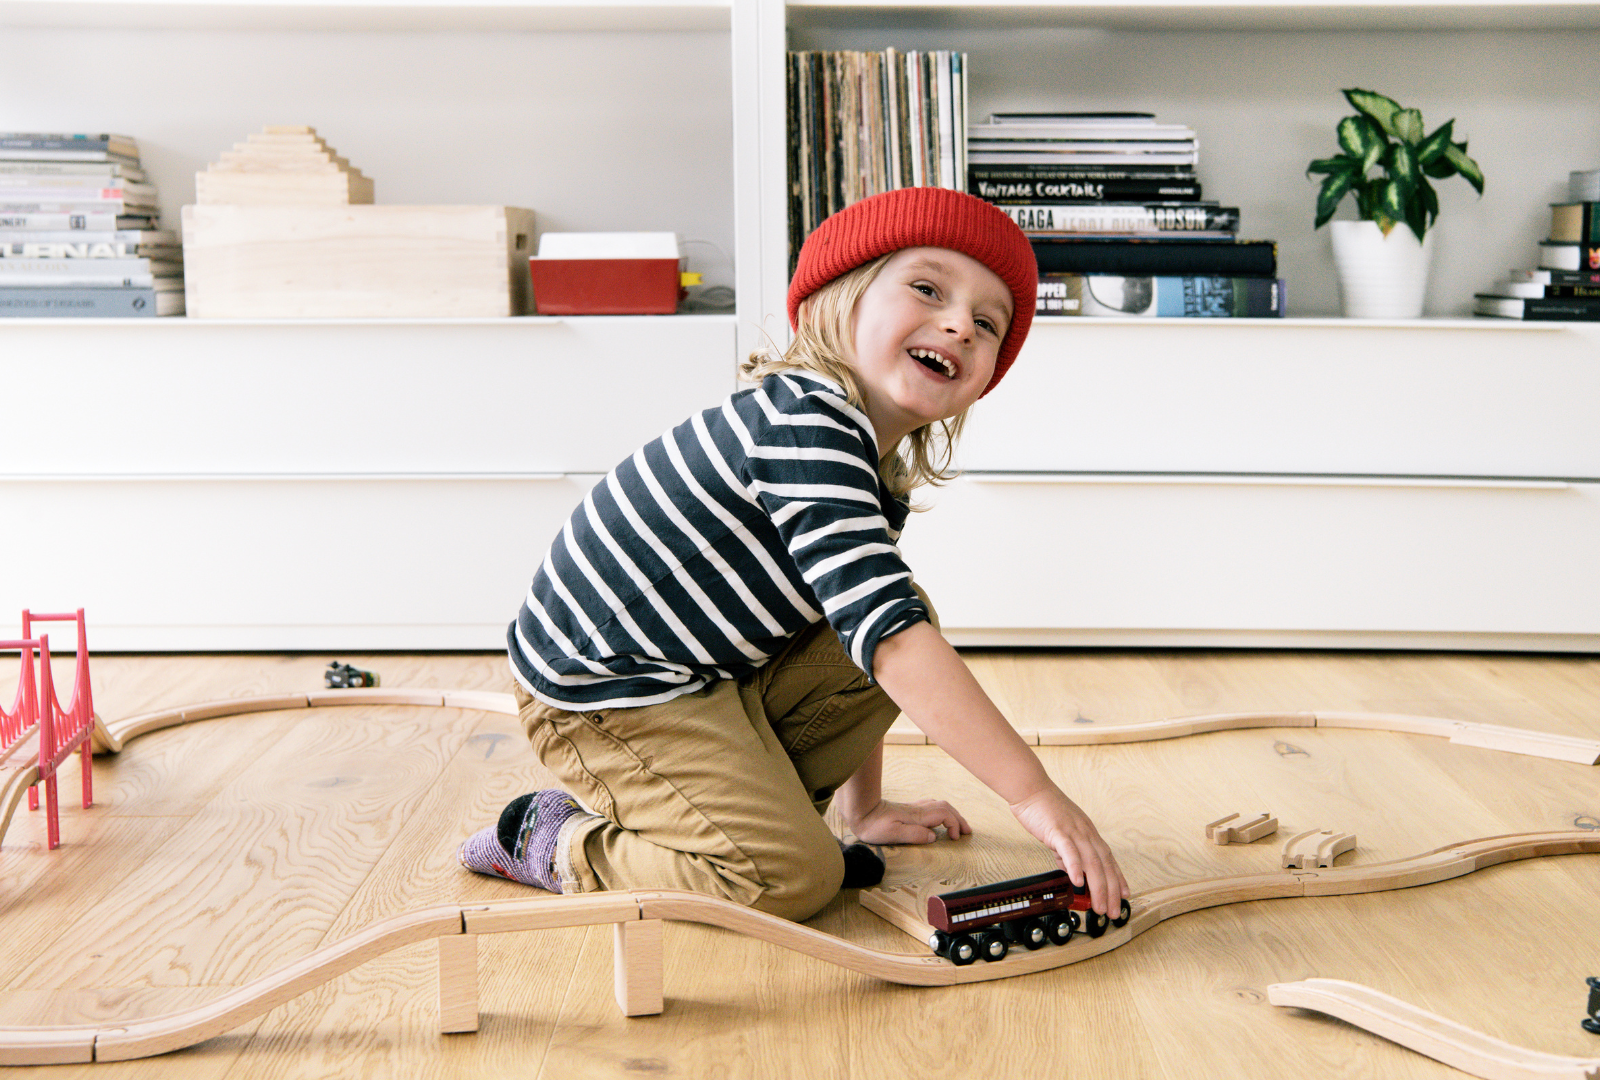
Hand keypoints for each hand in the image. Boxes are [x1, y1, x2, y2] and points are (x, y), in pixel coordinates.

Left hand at [846, 798, 970, 845]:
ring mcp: (913, 808)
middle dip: (959, 819)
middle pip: (946, 807)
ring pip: (939, 805)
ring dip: (952, 814)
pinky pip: (931, 806)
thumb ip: (914, 835)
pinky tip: (939, 820)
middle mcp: (918, 810)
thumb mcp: (893, 834)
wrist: (860, 811)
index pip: (944, 815)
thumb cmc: (873, 826)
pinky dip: (942, 812)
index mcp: (917, 816)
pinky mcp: (908, 809)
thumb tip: (933, 836)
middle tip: (967, 832)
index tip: (955, 839)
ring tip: (958, 827)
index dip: (954, 825)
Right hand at [1008, 787, 1128, 917]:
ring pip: (1091, 862)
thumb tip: (1071, 871)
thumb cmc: (1043, 809)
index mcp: (1088, 833)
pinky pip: (1069, 851)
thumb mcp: (1061, 833)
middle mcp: (1085, 833)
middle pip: (1104, 865)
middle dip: (1111, 891)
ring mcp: (1073, 831)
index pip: (1108, 860)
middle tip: (1113, 910)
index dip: (1118, 878)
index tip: (1124, 894)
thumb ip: (1067, 853)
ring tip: (1099, 905)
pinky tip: (1077, 882)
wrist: (1030, 789)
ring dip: (1098, 887)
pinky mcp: (1058, 830)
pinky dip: (1075, 867)